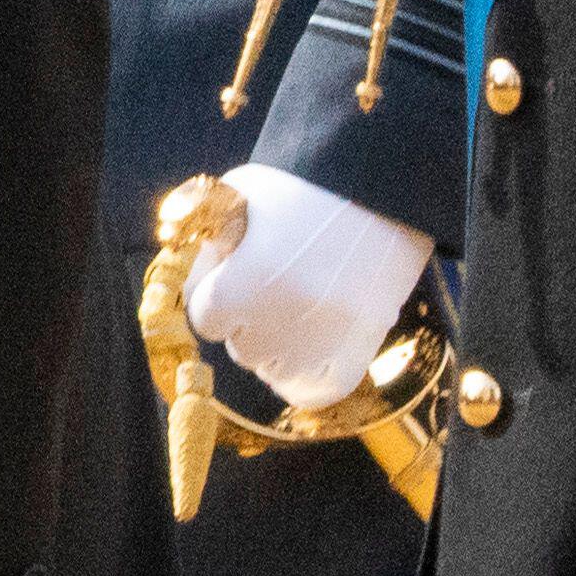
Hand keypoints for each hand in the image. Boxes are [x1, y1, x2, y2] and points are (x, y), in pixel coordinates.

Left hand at [181, 167, 429, 408]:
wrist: (381, 187)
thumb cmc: (306, 185)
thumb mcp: (240, 195)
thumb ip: (209, 240)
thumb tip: (194, 275)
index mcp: (244, 286)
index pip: (204, 319)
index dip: (215, 294)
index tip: (234, 276)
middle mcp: (279, 324)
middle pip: (241, 348)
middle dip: (247, 321)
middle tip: (273, 285)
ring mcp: (322, 343)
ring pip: (276, 373)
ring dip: (277, 349)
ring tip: (296, 310)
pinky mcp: (359, 348)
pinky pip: (318, 390)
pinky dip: (308, 377)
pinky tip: (310, 348)